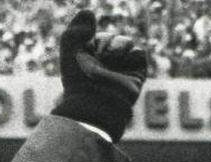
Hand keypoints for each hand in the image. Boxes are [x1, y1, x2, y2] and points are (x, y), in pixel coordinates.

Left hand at [51, 10, 147, 141]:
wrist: (96, 101)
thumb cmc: (79, 80)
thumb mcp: (70, 52)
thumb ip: (74, 31)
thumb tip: (88, 11)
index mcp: (88, 60)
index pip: (96, 36)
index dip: (92, 41)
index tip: (84, 53)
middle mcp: (105, 64)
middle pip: (112, 37)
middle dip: (105, 43)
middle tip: (98, 59)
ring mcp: (121, 68)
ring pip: (126, 42)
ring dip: (118, 47)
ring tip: (110, 61)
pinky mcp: (136, 73)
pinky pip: (139, 52)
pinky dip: (131, 54)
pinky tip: (122, 64)